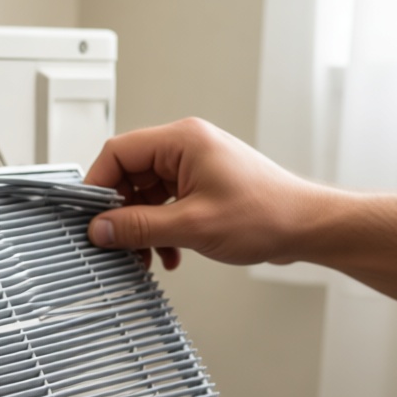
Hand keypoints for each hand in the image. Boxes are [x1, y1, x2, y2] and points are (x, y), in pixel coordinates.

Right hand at [84, 117, 328, 269]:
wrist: (307, 227)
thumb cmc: (266, 214)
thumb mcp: (192, 225)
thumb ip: (139, 227)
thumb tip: (101, 228)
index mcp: (182, 141)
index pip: (119, 152)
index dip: (98, 185)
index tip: (90, 216)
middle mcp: (187, 147)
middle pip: (130, 174)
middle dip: (122, 212)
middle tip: (117, 242)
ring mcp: (196, 167)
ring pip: (147, 194)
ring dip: (142, 227)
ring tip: (145, 255)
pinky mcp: (204, 186)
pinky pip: (166, 204)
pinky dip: (161, 229)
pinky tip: (168, 253)